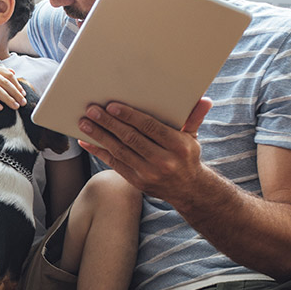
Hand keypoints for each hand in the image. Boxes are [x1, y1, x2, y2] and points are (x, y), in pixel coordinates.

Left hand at [77, 98, 213, 203]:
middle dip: (109, 123)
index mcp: (178, 146)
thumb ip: (194, 118)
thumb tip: (205, 100)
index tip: (112, 106)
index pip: (150, 128)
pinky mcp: (137, 181)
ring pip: (119, 151)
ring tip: (85, 123)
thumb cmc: (187, 155)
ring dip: (99, 136)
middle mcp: (163, 161)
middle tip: (92, 110)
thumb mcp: (193, 137)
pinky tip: (86, 141)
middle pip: (131, 138)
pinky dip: (99, 152)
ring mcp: (148, 173)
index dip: (130, 116)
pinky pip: (114, 164)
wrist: (188, 189)